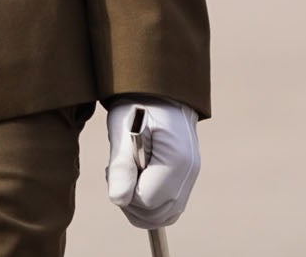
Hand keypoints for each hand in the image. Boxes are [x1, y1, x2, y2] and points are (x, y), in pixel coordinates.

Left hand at [104, 95, 199, 228]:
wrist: (160, 91)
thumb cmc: (138, 105)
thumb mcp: (122, 129)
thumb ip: (121, 166)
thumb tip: (118, 200)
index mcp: (176, 160)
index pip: (147, 202)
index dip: (126, 193)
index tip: (114, 171)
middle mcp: (189, 174)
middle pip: (157, 214)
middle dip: (130, 202)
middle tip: (117, 173)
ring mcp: (190, 178)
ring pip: (163, 214)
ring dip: (138, 203)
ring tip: (127, 173)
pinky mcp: (185, 179)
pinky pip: (168, 206)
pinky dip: (149, 200)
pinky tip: (137, 177)